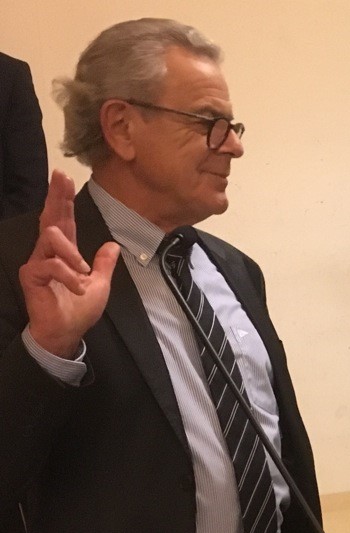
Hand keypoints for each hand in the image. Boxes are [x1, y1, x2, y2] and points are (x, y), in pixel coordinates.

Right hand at [20, 171, 119, 357]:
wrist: (66, 332)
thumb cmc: (79, 310)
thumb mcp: (100, 284)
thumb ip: (104, 264)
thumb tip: (112, 245)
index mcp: (65, 252)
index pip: (65, 220)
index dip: (64, 199)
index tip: (64, 177)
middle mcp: (49, 252)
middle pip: (52, 217)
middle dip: (57, 196)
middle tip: (60, 176)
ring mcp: (38, 262)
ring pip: (52, 237)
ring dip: (72, 254)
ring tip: (84, 274)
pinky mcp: (31, 275)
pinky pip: (51, 264)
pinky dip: (69, 275)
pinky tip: (78, 288)